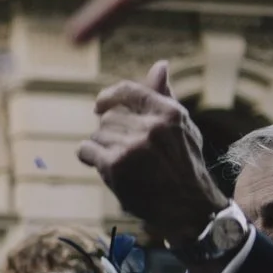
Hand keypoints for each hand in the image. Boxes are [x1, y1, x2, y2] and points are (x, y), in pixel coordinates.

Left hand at [76, 62, 224, 248]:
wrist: (187, 207)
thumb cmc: (184, 164)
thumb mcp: (181, 127)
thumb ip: (164, 96)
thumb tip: (159, 65)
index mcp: (168, 112)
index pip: (127, 91)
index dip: (108, 96)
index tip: (99, 105)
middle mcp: (151, 126)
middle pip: (108, 117)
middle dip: (111, 133)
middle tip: (128, 151)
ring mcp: (132, 146)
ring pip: (97, 134)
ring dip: (103, 148)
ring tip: (125, 163)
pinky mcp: (115, 165)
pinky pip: (85, 150)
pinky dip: (91, 158)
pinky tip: (107, 168)